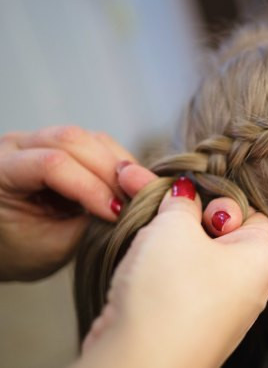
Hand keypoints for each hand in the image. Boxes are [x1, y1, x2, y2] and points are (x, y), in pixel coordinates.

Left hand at [0, 126, 137, 280]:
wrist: (7, 246)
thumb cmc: (20, 251)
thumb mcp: (53, 248)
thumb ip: (89, 225)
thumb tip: (125, 208)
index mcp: (0, 171)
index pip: (52, 164)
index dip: (90, 187)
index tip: (115, 214)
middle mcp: (16, 145)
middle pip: (72, 139)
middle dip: (109, 170)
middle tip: (131, 201)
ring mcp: (39, 140)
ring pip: (89, 138)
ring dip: (117, 165)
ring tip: (132, 194)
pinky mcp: (62, 144)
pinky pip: (97, 143)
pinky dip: (117, 163)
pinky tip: (127, 186)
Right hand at [75, 175, 267, 367]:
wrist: (138, 363)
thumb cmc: (169, 292)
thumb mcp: (175, 227)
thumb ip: (181, 201)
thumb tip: (183, 192)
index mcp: (263, 258)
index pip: (249, 211)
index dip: (216, 201)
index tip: (190, 200)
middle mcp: (250, 285)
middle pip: (219, 232)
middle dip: (185, 216)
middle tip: (155, 201)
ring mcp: (221, 307)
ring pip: (195, 257)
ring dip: (167, 240)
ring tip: (143, 232)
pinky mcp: (192, 322)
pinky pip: (181, 282)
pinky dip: (160, 268)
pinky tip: (138, 264)